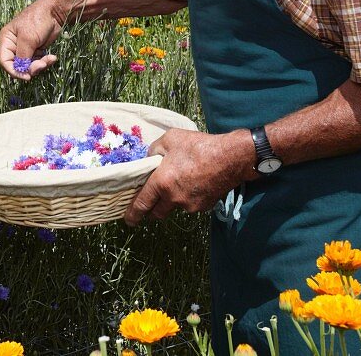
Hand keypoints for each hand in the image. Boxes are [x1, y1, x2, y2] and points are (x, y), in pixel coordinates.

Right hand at [0, 0, 65, 79]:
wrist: (55, 12)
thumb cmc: (38, 20)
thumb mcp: (28, 38)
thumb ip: (22, 56)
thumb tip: (21, 71)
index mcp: (6, 40)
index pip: (4, 61)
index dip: (14, 71)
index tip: (26, 77)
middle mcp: (14, 45)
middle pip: (18, 65)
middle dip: (30, 68)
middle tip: (41, 65)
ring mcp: (26, 48)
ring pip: (29, 66)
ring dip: (40, 65)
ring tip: (49, 59)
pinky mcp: (36, 50)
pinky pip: (38, 62)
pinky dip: (45, 62)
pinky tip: (52, 57)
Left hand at [124, 128, 254, 224]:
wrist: (231, 157)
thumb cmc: (199, 146)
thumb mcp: (170, 139)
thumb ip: (154, 151)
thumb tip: (149, 160)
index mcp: (161, 183)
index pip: (142, 204)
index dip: (133, 214)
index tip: (128, 220)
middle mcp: (174, 198)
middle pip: (157, 213)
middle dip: (152, 209)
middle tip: (152, 200)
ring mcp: (190, 205)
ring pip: (175, 207)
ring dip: (172, 200)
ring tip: (181, 181)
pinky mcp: (204, 206)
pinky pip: (190, 205)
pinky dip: (188, 197)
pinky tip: (194, 183)